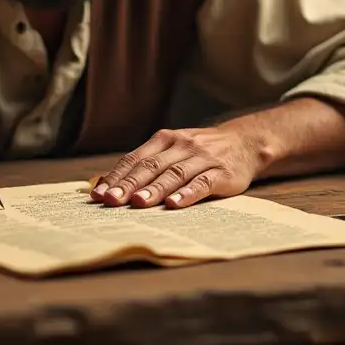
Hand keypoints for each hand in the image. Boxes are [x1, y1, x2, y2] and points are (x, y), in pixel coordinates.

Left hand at [90, 126, 260, 208]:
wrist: (245, 142)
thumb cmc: (200, 152)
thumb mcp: (173, 150)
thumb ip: (147, 164)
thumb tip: (108, 184)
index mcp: (164, 140)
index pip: (135, 160)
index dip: (116, 177)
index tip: (99, 194)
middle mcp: (181, 146)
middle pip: (151, 167)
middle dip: (129, 185)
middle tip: (112, 201)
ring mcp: (202, 158)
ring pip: (174, 174)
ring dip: (155, 189)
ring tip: (138, 203)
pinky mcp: (222, 172)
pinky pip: (203, 183)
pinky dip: (188, 193)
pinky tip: (175, 204)